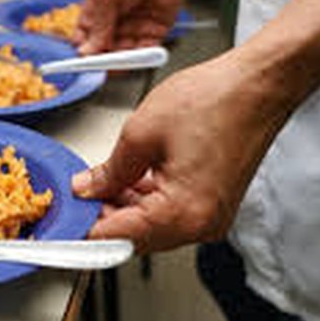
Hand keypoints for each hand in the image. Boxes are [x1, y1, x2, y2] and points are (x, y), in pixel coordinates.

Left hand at [71, 52, 291, 253]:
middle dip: (102, 214)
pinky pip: (169, 211)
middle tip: (76, 192)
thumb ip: (108, 171)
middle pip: (135, 236)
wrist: (258, 83)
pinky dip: (144, 198)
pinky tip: (127, 176)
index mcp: (183, 213)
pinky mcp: (213, 202)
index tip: (61, 220)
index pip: (118, 237)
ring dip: (122, 205)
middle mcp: (201, 224)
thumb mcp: (140, 133)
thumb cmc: (214, 100)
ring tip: (99, 177)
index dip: (83, 228)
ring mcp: (210, 215)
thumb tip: (86, 189)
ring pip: (151, 224)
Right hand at [74, 0, 192, 54]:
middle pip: (105, 50)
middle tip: (105, 64)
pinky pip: (147, 49)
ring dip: (125, 57)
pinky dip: (144, 55)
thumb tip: (85, 51)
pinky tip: (141, 55)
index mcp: (96, 12)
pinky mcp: (154, 30)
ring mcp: (134, 27)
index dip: (83, 53)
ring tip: (125, 56)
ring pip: (125, 53)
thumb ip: (97, 26)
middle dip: (105, 59)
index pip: (84, 40)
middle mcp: (114, 22)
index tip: (83, 64)